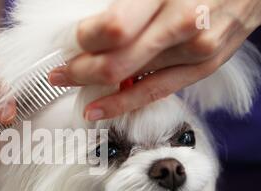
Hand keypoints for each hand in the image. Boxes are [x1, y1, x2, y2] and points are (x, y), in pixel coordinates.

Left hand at [49, 0, 260, 120]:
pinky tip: (99, 110)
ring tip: (70, 85)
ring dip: (93, 87)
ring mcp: (195, 51)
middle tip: (58, 73)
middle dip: (79, 71)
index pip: (113, 28)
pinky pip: (155, 93)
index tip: (70, 42)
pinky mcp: (201, 69)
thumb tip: (91, 23)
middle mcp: (182, 24)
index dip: (84, 40)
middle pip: (116, 61)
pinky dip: (122, 104)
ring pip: (131, 81)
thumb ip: (127, 1)